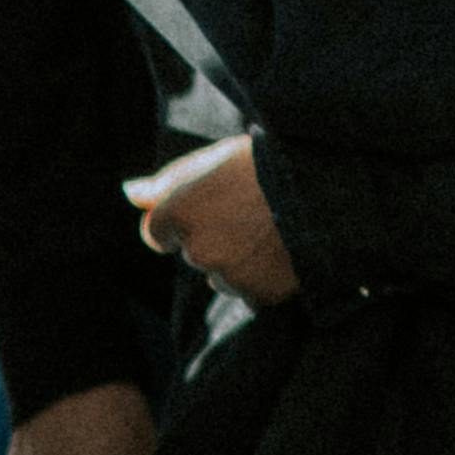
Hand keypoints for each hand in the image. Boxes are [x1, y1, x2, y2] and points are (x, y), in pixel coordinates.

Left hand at [132, 141, 297, 311]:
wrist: (324, 186)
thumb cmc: (266, 164)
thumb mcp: (213, 161)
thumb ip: (166, 183)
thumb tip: (130, 194)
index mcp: (178, 212)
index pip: (156, 234)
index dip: (183, 220)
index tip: (212, 206)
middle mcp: (196, 249)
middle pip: (193, 254)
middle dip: (213, 239)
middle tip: (250, 211)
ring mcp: (227, 275)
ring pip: (221, 277)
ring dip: (238, 262)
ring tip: (271, 230)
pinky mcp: (256, 294)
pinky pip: (251, 293)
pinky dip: (263, 278)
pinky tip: (283, 251)